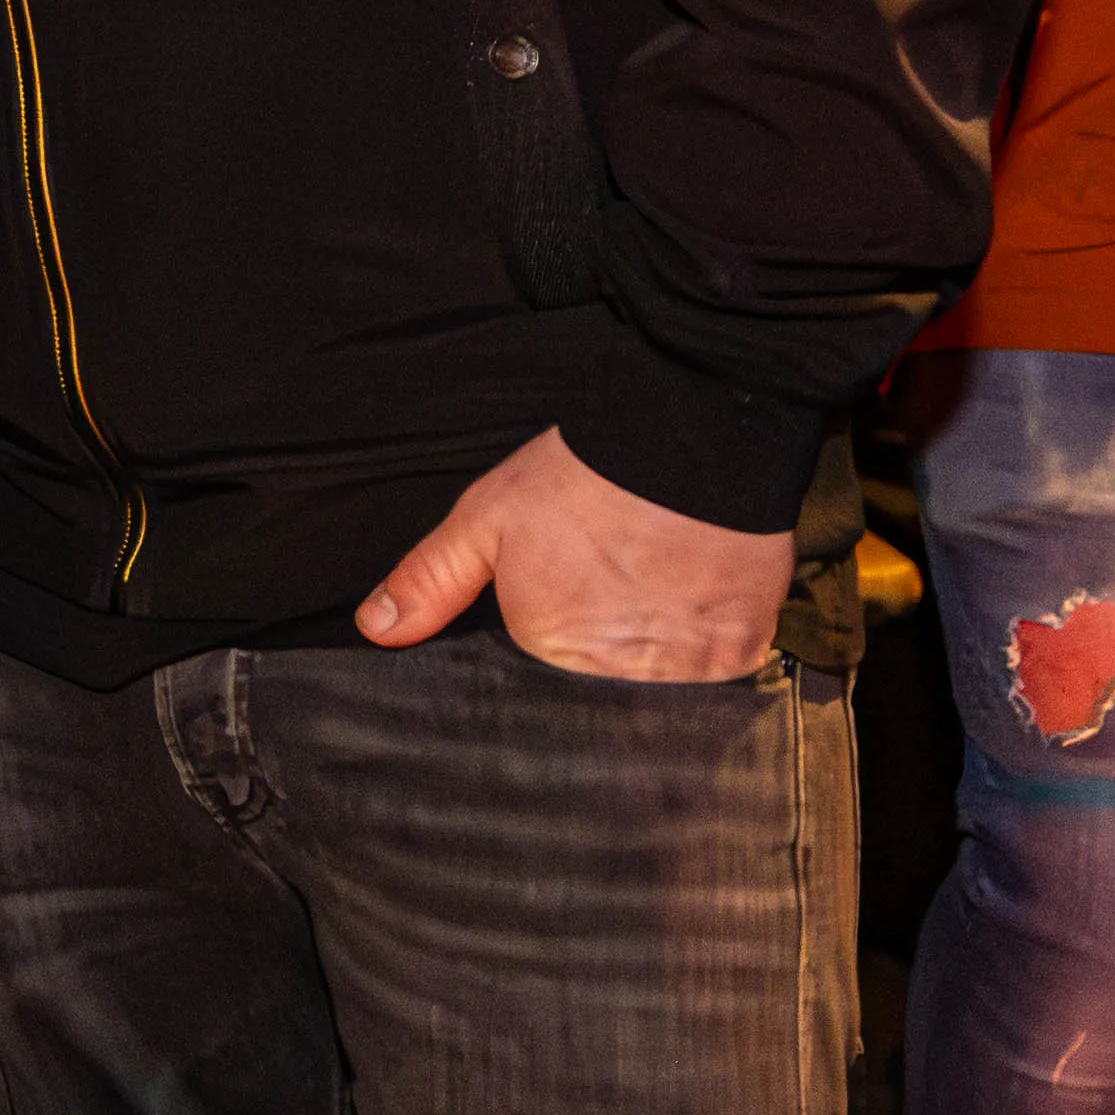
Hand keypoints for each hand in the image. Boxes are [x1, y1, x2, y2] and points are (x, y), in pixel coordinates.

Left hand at [354, 424, 792, 680]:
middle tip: (618, 576)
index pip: (543, 667)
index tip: (573, 588)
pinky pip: (719, 667)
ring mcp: (682, 669)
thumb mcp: (486, 518)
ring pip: (662, 679)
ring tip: (658, 579)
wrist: (689, 435)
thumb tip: (375, 630)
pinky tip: (696, 589)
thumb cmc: (583, 475)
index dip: (555, 626)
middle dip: (604, 642)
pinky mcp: (738, 654)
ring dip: (658, 643)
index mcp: (546, 646)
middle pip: (602, 678)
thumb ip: (431, 580)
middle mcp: (613, 672)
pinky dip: (710, 636)